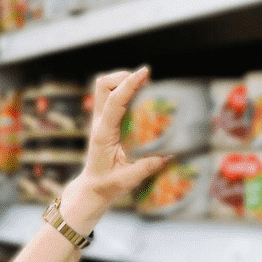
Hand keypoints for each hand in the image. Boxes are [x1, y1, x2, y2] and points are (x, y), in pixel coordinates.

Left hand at [60, 66, 169, 233]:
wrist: (92, 188)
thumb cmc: (107, 185)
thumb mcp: (127, 180)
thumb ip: (146, 167)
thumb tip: (169, 154)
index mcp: (104, 134)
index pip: (114, 102)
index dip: (129, 85)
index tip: (144, 73)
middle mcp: (99, 122)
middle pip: (102, 85)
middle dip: (123, 76)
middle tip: (144, 80)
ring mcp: (100, 120)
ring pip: (104, 87)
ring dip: (122, 81)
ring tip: (143, 85)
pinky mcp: (104, 121)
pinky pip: (111, 96)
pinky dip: (124, 90)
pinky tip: (140, 96)